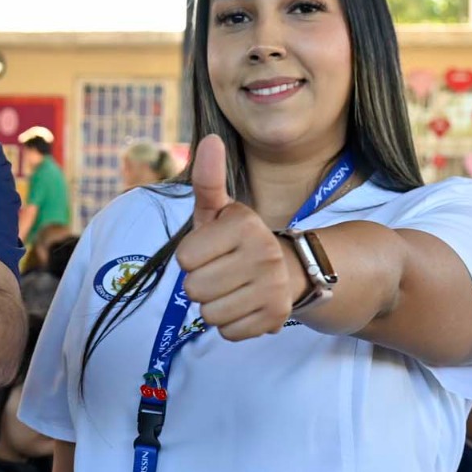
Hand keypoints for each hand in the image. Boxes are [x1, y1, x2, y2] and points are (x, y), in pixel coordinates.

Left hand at [174, 135, 300, 341]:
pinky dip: (231, 323)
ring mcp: (273, 288)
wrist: (286, 270)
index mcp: (244, 224)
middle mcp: (263, 254)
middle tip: (221, 272)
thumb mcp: (218, 210)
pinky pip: (228, 332)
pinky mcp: (276, 317)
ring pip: (208, 315)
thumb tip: (210, 139)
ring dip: (213, 306)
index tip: (211, 250)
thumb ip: (208, 179)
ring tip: (231, 288)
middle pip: (193, 290)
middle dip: (200, 284)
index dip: (191, 257)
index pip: (184, 259)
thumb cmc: (237, 240)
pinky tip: (244, 305)